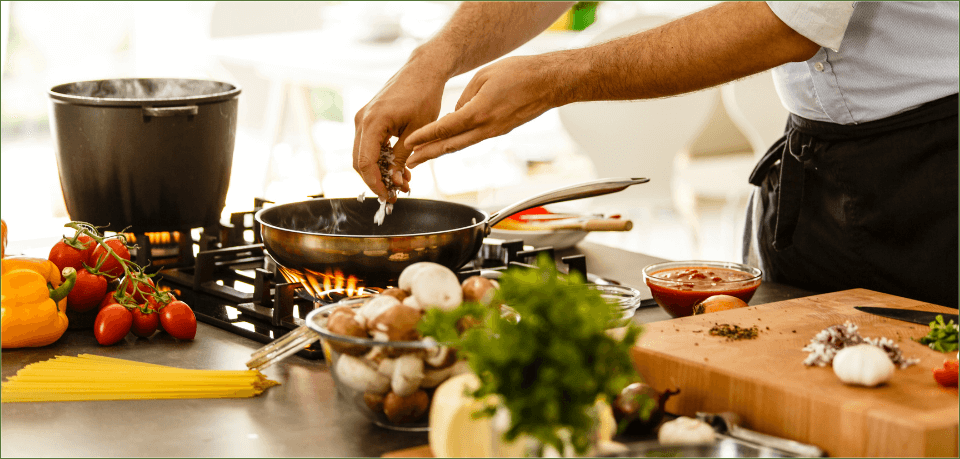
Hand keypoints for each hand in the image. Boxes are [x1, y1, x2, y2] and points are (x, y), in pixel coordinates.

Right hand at [353, 59, 446, 200]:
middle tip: (396, 194)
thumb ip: (402, 157)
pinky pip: (369, 144)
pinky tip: (398, 168)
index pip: (365, 162)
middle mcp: (362, 120)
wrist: (423, 70)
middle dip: (376, 181)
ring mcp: (363, 118)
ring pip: (363, 155)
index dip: (375, 183)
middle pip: (359, 162)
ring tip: (402, 182)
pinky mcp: (369, 118)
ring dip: (379, 171)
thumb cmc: (424, 96)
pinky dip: (381, 159)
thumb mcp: (417, 132)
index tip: (389, 197)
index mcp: (372, 122)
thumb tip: (395, 181)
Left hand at [404, 53, 569, 167]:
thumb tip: (455, 114)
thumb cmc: (520, 73)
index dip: (425, 136)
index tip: (409, 143)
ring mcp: (494, 132)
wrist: (549, 82)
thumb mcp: (484, 76)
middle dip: (428, 155)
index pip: (445, 128)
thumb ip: (465, 97)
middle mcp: (486, 127)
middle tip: (409, 163)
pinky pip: (474, 139)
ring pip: (462, 145)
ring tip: (423, 157)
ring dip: (441, 152)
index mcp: (479, 112)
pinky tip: (447, 143)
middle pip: (450, 145)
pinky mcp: (500, 130)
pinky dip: (457, 142)